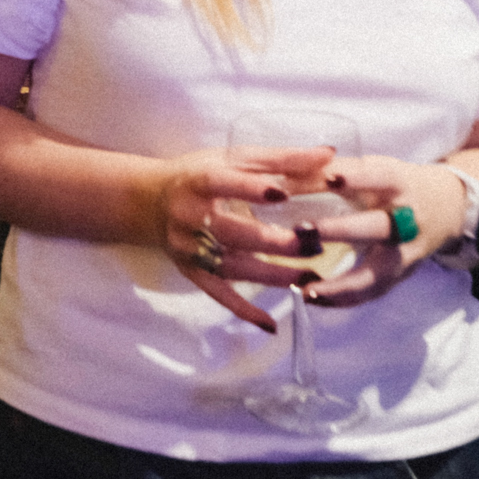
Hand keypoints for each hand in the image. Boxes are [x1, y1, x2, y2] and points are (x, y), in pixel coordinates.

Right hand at [152, 145, 345, 333]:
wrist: (148, 202)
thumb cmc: (197, 174)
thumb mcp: (232, 157)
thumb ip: (281, 158)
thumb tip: (330, 153)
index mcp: (199, 181)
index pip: (223, 183)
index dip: (250, 188)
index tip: (283, 193)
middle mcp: (189, 216)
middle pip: (233, 232)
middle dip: (276, 240)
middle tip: (316, 243)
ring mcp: (189, 248)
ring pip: (232, 267)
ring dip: (273, 276)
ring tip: (312, 277)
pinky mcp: (190, 272)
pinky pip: (218, 294)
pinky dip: (243, 310)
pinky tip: (271, 324)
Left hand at [297, 156, 470, 307]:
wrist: (447, 207)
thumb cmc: (395, 183)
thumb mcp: (372, 167)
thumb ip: (331, 171)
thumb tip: (281, 177)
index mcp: (398, 183)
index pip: (378, 178)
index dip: (356, 178)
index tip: (329, 177)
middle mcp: (407, 219)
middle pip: (378, 227)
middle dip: (341, 230)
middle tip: (302, 230)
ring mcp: (407, 252)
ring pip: (377, 273)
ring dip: (340, 285)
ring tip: (305, 290)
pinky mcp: (402, 275)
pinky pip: (373, 292)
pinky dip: (342, 299)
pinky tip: (312, 298)